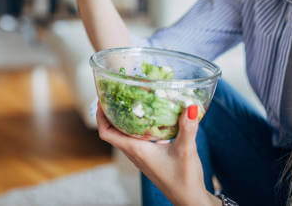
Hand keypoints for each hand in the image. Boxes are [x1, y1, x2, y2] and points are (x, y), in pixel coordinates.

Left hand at [96, 104, 219, 205]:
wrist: (189, 200)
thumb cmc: (184, 179)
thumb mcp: (186, 150)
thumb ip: (187, 128)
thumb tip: (191, 106)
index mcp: (136, 149)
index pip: (107, 133)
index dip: (100, 116)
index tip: (101, 100)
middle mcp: (135, 153)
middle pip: (112, 132)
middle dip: (110, 114)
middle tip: (115, 96)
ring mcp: (141, 157)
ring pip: (124, 136)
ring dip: (122, 121)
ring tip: (129, 104)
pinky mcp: (149, 159)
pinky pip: (136, 140)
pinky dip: (136, 128)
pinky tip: (149, 120)